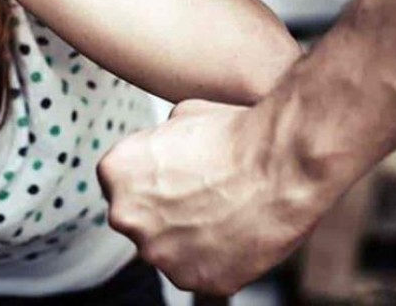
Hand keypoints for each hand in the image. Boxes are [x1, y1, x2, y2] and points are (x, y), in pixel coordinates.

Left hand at [97, 100, 320, 294]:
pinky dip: (215, 257)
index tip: (176, 173)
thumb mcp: (181, 115)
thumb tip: (163, 147)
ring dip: (187, 234)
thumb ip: (158, 140)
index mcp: (115, 172)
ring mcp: (159, 254)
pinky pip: (198, 270)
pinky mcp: (194, 281)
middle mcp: (126, 217)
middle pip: (140, 217)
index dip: (152, 175)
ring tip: (223, 210)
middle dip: (164, 208)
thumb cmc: (235, 137)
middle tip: (201, 192)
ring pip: (167, 247)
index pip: (122, 181)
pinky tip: (235, 231)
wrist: (280, 166)